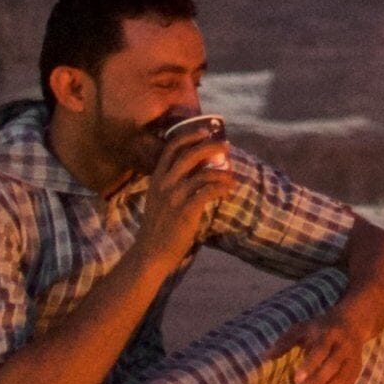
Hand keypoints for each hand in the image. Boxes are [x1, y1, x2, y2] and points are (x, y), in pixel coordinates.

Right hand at [140, 117, 235, 255]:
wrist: (151, 253)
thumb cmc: (158, 226)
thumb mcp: (159, 199)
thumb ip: (172, 183)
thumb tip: (197, 168)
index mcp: (156, 178)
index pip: (171, 147)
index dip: (189, 135)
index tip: (206, 130)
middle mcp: (164, 183)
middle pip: (189, 154)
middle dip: (210, 146)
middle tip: (226, 146)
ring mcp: (174, 197)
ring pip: (203, 173)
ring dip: (222, 171)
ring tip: (232, 175)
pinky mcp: (186, 211)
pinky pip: (208, 191)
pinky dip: (222, 187)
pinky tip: (228, 189)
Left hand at [272, 305, 374, 383]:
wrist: (353, 325)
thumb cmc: (320, 328)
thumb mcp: (302, 328)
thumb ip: (285, 342)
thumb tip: (266, 357)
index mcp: (330, 335)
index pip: (321, 350)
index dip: (310, 365)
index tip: (296, 379)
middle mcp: (344, 348)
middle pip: (333, 368)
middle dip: (318, 383)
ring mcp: (352, 363)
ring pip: (341, 383)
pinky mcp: (355, 375)